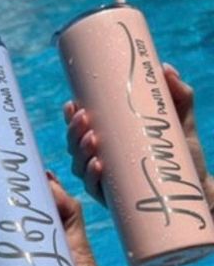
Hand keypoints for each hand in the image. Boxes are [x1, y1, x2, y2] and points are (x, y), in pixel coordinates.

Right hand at [64, 63, 213, 211]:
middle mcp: (99, 158)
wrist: (196, 184)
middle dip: (73, 131)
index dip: (70, 116)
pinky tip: (97, 165)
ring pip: (79, 165)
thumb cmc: (182, 151)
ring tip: (92, 139)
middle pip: (74, 144)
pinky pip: (94, 187)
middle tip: (85, 118)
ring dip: (80, 151)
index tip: (72, 103)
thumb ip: (177, 94)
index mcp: (108, 139)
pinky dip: (92, 176)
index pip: (81, 127)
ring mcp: (104, 179)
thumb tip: (165, 69)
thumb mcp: (180, 120)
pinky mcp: (112, 197)